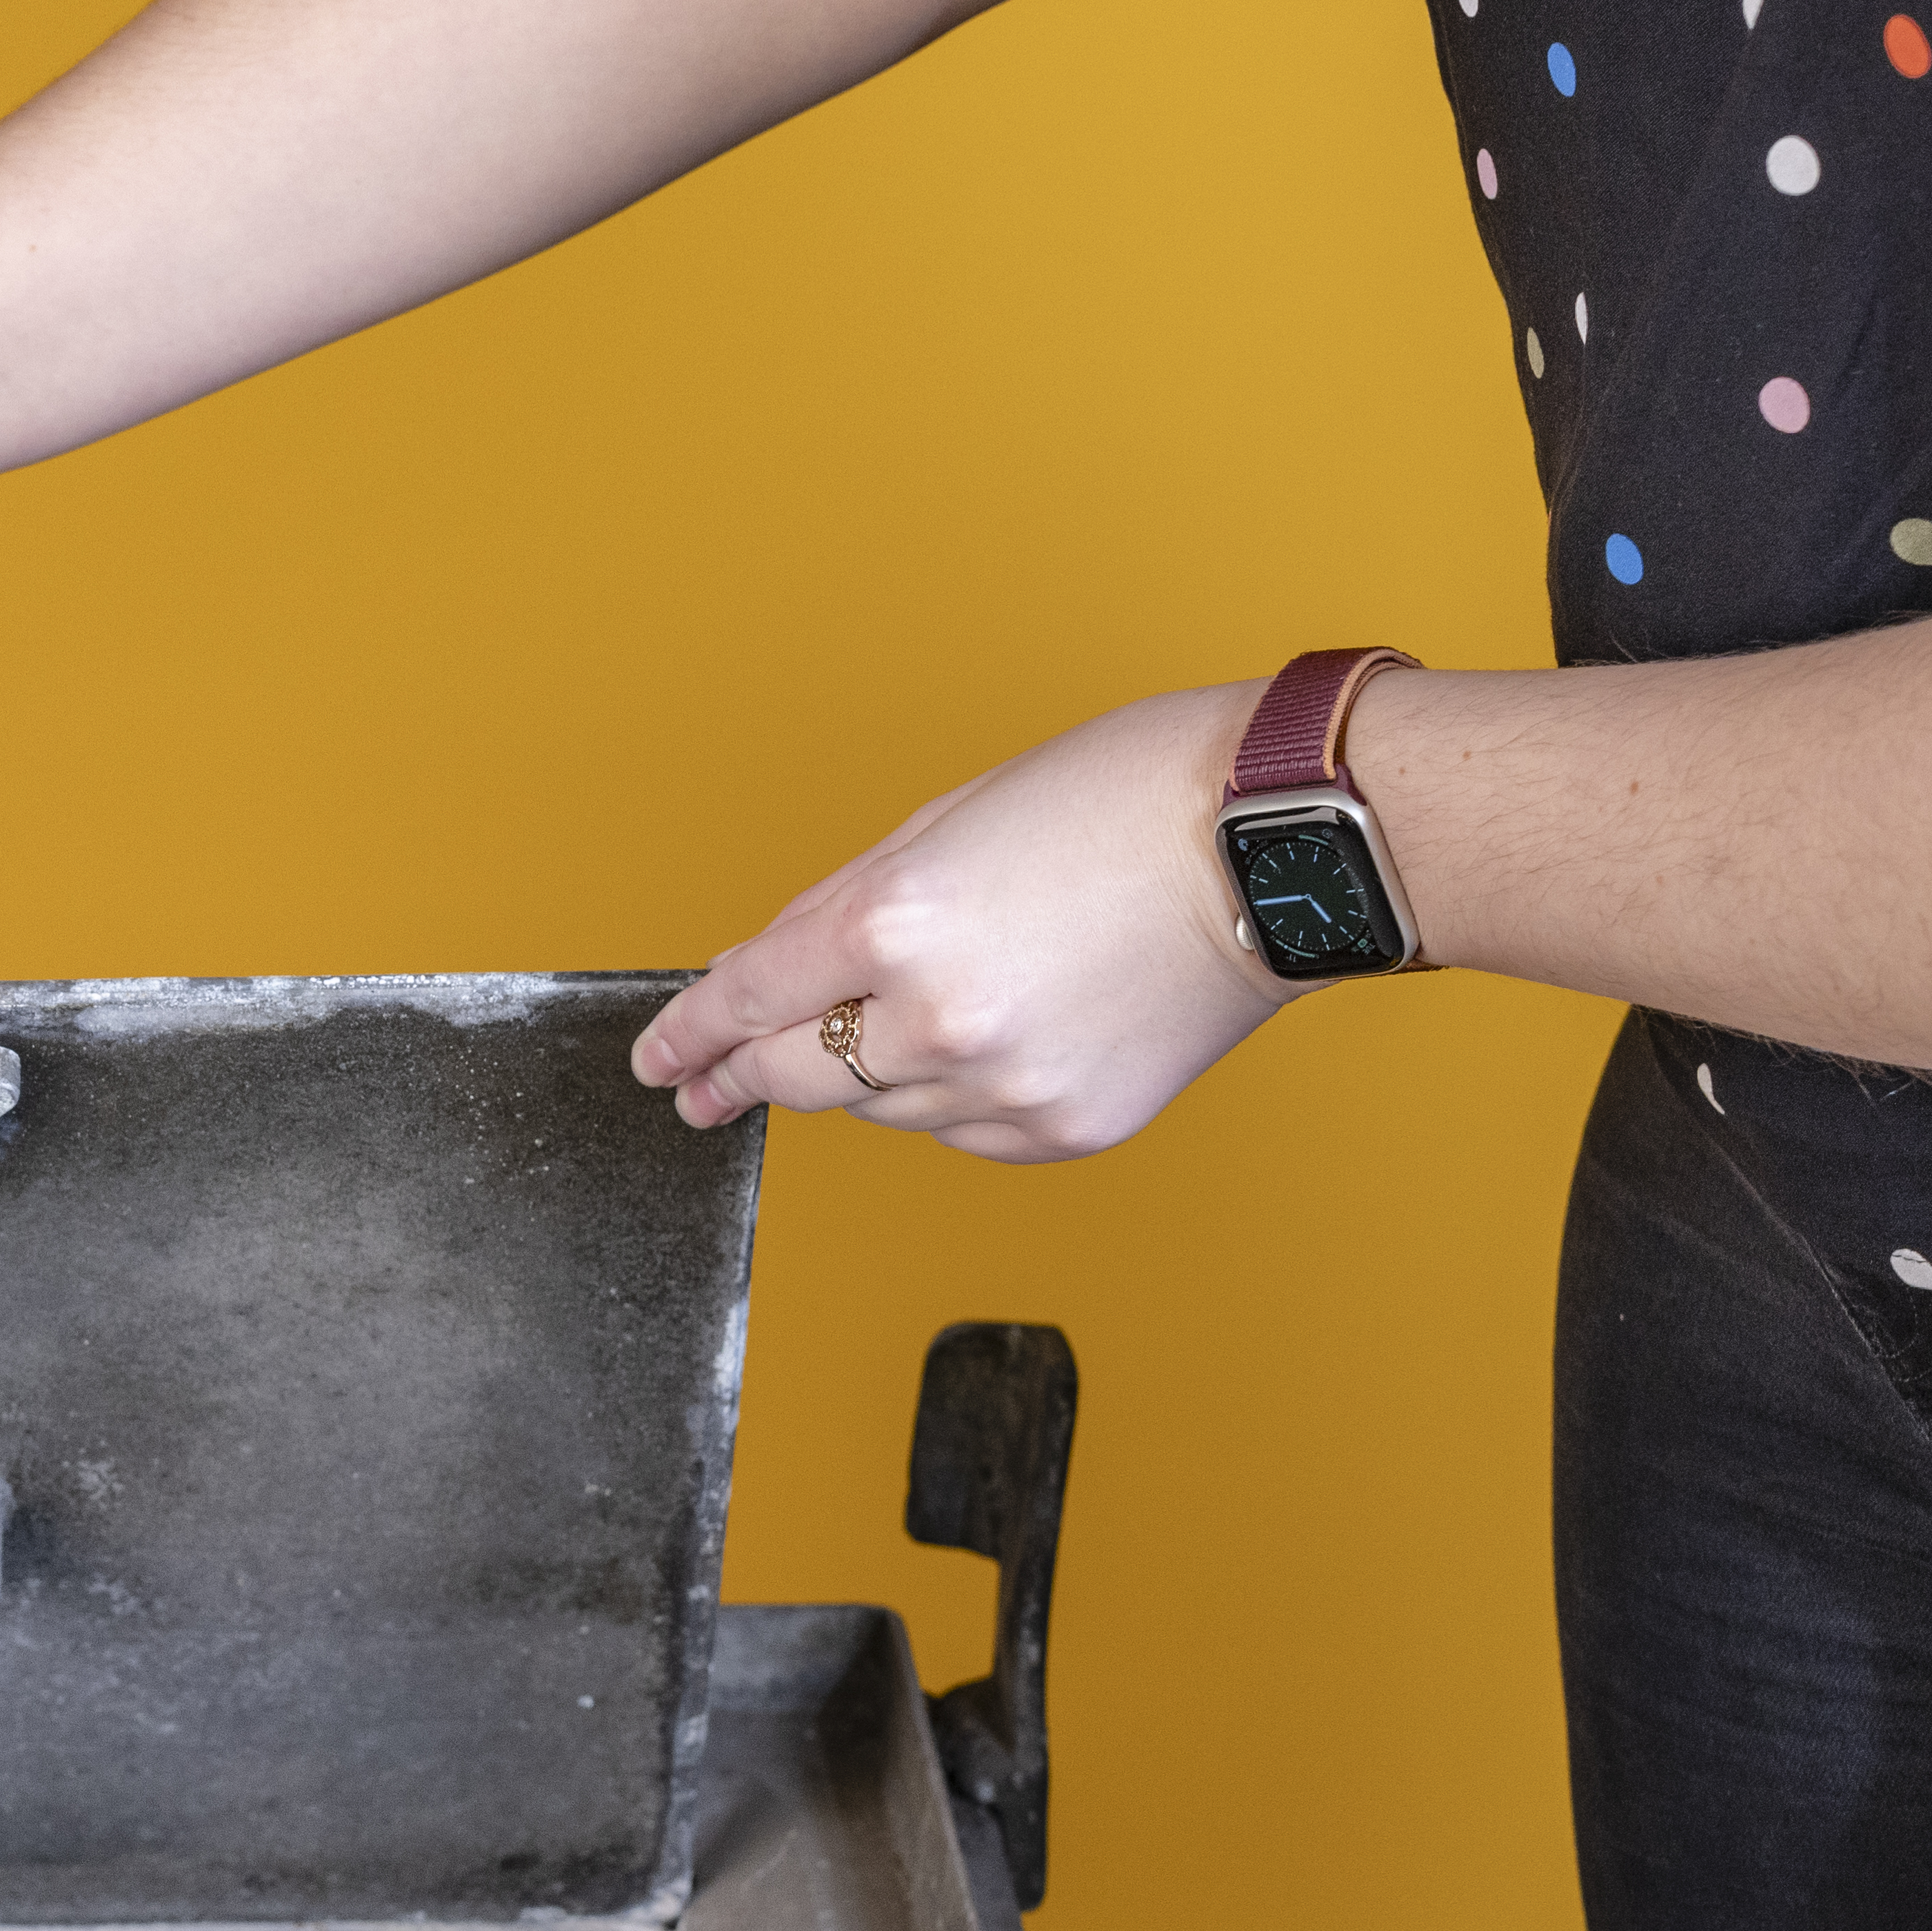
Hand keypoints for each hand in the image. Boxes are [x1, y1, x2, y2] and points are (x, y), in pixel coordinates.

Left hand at [630, 682, 1302, 1158]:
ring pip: (882, 1110)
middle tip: (701, 1091)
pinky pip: (963, 1132)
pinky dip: (947, 1099)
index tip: (659, 1061)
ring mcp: (1005, 1085)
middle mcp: (939, 1020)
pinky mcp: (1065, 1128)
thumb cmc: (1126, 798)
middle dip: (739, 1081)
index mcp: (896, 923)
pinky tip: (971, 1051)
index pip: (747, 999)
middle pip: (795, 1074)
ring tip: (881, 1033)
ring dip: (860, 1077)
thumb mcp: (948, 819)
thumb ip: (847, 906)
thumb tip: (772, 969)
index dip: (688, 1034)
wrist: (1272, 846)